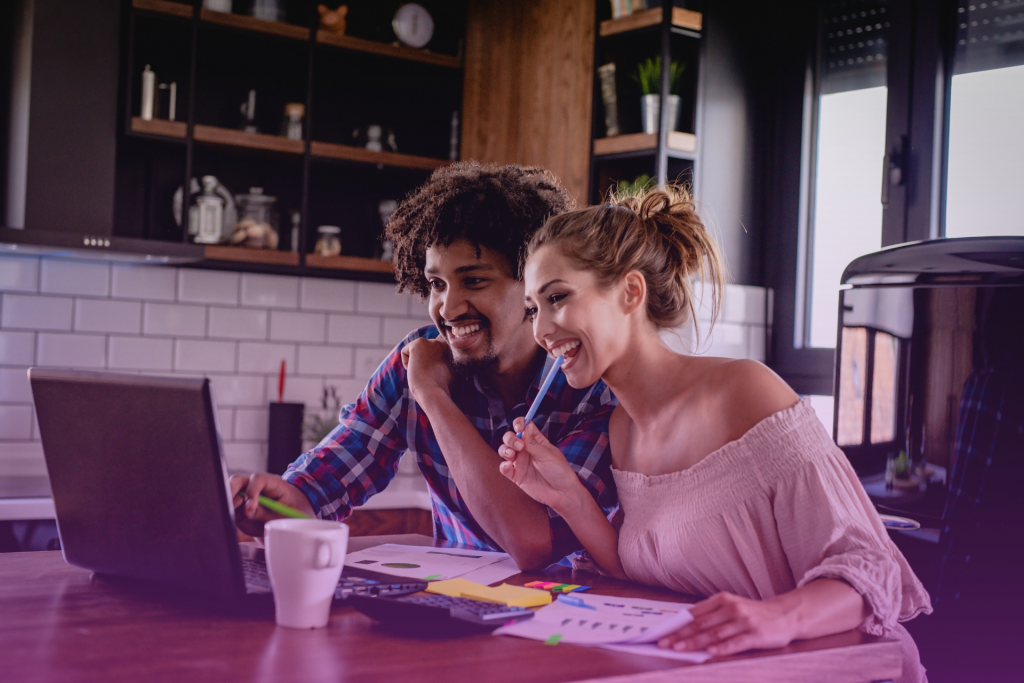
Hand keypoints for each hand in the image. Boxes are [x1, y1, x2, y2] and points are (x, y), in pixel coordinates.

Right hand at [229, 473, 314, 536]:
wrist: (283, 521)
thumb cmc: (285, 515)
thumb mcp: (280, 515)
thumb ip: (264, 513)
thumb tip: (247, 510)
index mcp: (272, 483)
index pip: (258, 479)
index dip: (252, 491)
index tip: (250, 508)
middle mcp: (254, 485)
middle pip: (237, 480)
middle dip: (231, 492)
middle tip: (230, 507)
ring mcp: (243, 494)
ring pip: (228, 492)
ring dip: (227, 504)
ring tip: (231, 516)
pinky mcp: (237, 505)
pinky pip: (227, 506)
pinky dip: (226, 512)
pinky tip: (229, 520)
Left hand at [401, 337, 453, 403]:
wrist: (434, 393)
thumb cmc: (440, 389)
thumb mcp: (448, 373)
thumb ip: (443, 362)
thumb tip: (432, 361)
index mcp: (451, 350)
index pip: (433, 351)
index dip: (430, 362)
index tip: (432, 372)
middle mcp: (443, 342)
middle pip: (423, 351)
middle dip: (423, 363)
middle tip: (429, 375)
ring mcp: (432, 341)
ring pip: (414, 351)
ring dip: (416, 364)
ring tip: (424, 373)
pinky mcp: (419, 343)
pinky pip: (405, 352)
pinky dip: (407, 364)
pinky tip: (417, 370)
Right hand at [498, 418, 584, 511]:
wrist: (561, 493)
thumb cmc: (559, 471)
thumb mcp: (547, 455)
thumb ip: (533, 443)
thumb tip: (524, 428)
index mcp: (536, 441)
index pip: (524, 426)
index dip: (519, 423)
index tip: (519, 427)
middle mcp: (526, 450)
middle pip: (510, 437)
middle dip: (510, 439)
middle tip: (519, 446)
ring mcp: (520, 462)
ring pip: (504, 450)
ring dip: (505, 450)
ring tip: (512, 455)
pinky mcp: (516, 475)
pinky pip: (504, 468)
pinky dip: (503, 466)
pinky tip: (509, 466)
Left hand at [657, 592, 797, 657]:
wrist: (786, 615)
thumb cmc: (753, 613)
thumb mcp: (731, 607)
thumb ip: (711, 615)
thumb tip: (684, 626)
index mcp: (722, 600)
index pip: (695, 614)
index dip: (677, 625)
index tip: (662, 634)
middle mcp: (732, 608)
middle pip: (701, 624)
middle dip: (680, 635)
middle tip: (664, 643)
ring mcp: (744, 621)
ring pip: (714, 633)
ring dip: (695, 642)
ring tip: (679, 649)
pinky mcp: (756, 634)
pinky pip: (736, 642)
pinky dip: (722, 648)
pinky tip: (710, 653)